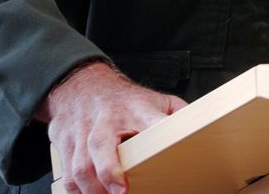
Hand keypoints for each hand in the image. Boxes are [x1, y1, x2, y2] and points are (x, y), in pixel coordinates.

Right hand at [40, 61, 185, 193]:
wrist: (80, 85)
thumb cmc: (123, 99)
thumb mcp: (155, 99)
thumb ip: (178, 114)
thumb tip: (203, 130)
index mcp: (135, 109)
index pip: (149, 119)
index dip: (156, 133)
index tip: (162, 150)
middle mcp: (106, 120)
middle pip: (101, 143)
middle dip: (109, 170)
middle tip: (121, 190)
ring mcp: (82, 131)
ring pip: (80, 163)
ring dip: (92, 188)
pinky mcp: (65, 143)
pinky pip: (67, 172)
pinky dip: (76, 190)